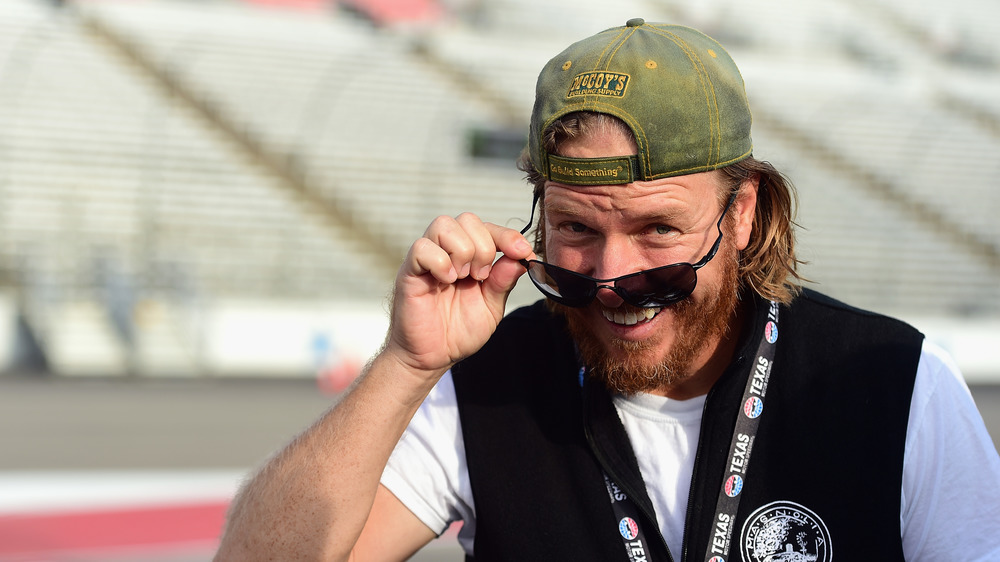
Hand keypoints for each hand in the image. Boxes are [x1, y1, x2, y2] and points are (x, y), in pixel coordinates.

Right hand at [385, 213, 533, 375]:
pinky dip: (439, 262)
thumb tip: (520, 258)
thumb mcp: (491, 307)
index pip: (489, 229)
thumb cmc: (459, 332)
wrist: (432, 357)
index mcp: (470, 257)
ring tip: (461, 279)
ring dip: (461, 251)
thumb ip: (503, 281)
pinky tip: (445, 281)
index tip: (523, 252)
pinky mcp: (409, 271)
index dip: (508, 236)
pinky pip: (422, 248)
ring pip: (443, 225)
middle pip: (467, 219)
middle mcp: (447, 252)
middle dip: (484, 247)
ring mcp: (427, 259)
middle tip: (481, 277)